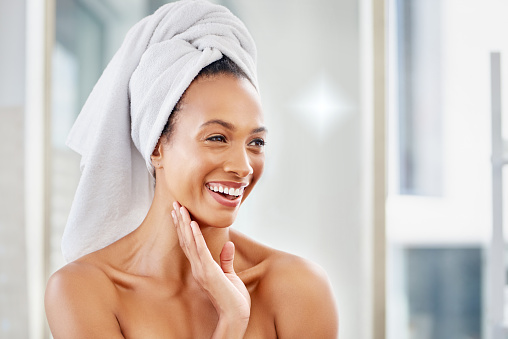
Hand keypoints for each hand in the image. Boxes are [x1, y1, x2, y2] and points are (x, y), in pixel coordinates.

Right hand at [171, 202, 250, 336]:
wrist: (236, 315)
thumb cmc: (234, 299)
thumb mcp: (230, 275)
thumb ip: (226, 260)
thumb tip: (229, 244)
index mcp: (202, 268)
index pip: (190, 244)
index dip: (184, 228)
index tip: (180, 213)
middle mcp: (198, 267)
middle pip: (186, 240)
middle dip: (180, 221)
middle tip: (175, 204)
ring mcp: (202, 270)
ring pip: (189, 242)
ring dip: (184, 224)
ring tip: (179, 208)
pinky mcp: (209, 272)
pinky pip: (200, 250)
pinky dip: (195, 236)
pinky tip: (192, 223)